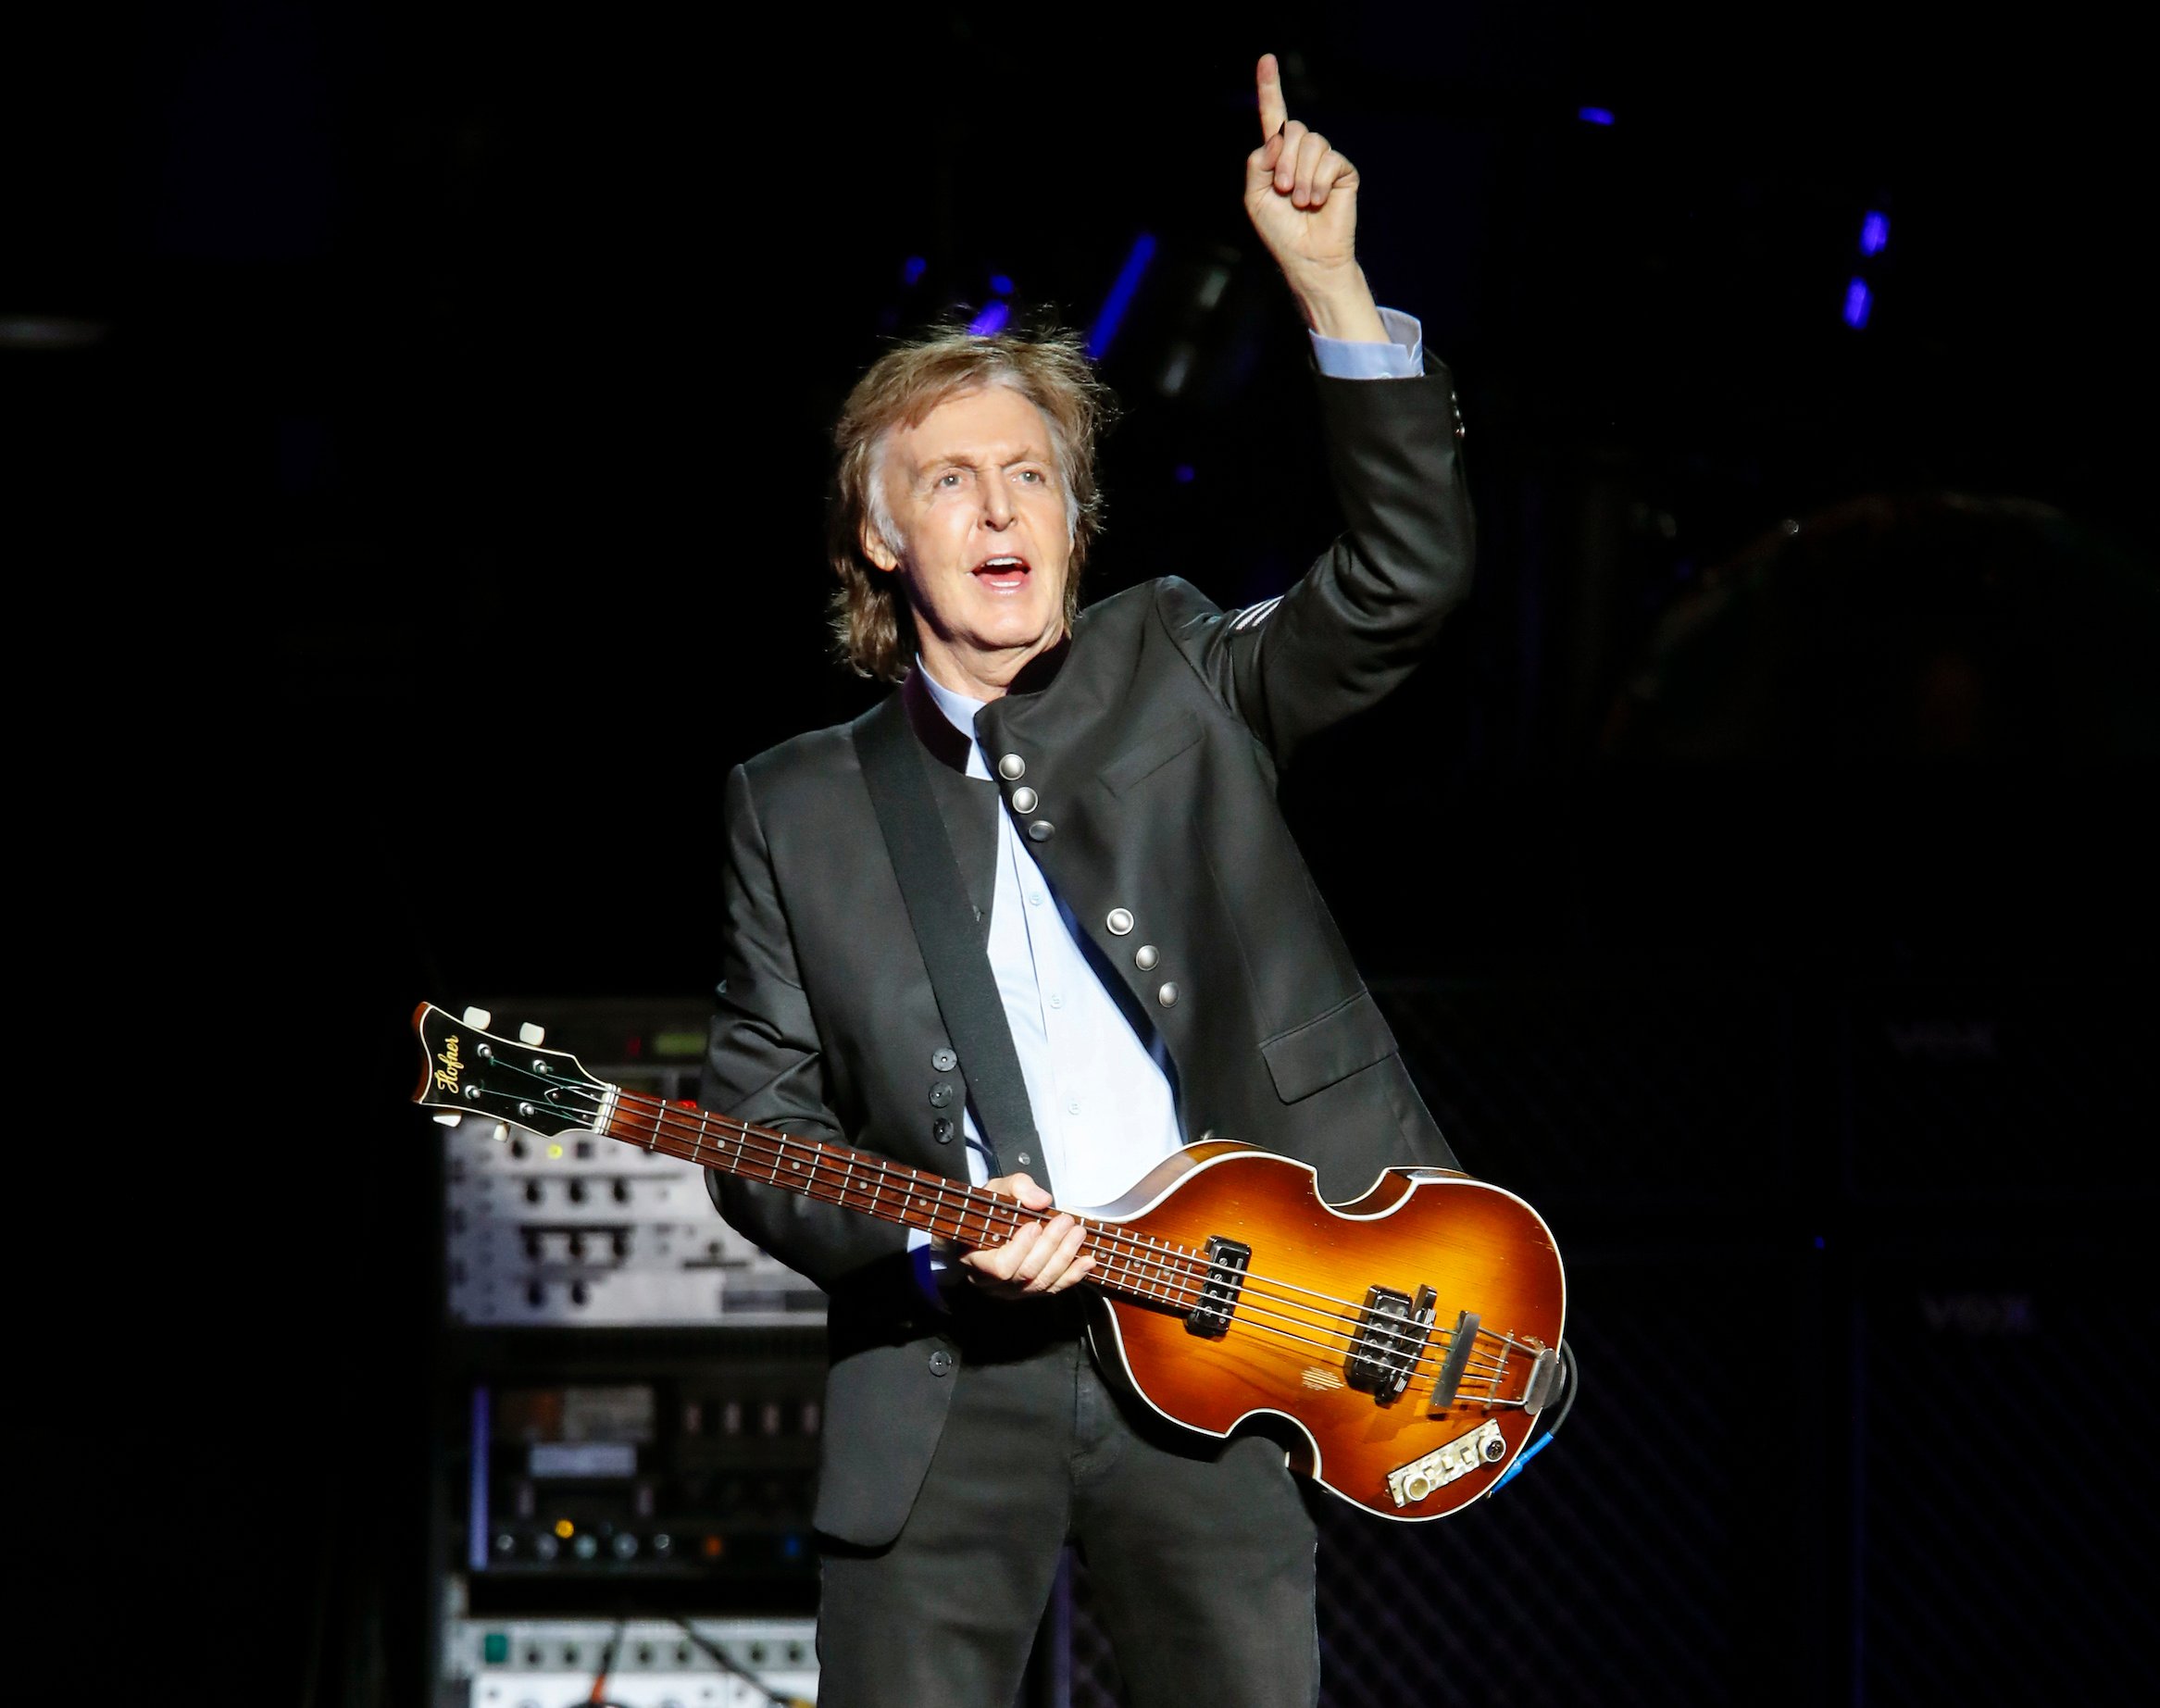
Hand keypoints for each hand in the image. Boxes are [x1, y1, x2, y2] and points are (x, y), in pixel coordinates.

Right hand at [957, 1171, 1094, 1296]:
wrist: (991, 1225)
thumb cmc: (990, 1211)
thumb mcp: (997, 1190)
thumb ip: (1017, 1188)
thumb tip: (1040, 1199)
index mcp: (975, 1258)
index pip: (999, 1266)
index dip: (1020, 1248)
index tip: (1034, 1226)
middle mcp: (992, 1281)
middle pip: (1026, 1272)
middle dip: (1050, 1245)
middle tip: (1065, 1222)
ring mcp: (1013, 1289)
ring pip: (1042, 1281)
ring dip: (1065, 1256)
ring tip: (1077, 1234)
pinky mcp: (1032, 1290)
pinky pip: (1054, 1288)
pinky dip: (1074, 1274)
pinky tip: (1086, 1261)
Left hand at [1243, 53, 1386, 342]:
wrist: (1307, 256)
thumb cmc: (1280, 231)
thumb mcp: (1255, 196)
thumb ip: (1257, 162)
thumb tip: (1277, 139)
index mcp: (1277, 157)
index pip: (1273, 117)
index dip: (1269, 87)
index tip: (1267, 58)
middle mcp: (1301, 153)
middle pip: (1292, 129)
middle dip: (1284, 161)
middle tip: (1284, 191)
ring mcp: (1324, 161)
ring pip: (1312, 142)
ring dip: (1301, 176)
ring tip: (1301, 202)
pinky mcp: (1344, 172)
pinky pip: (1330, 160)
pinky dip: (1319, 183)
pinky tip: (1317, 202)